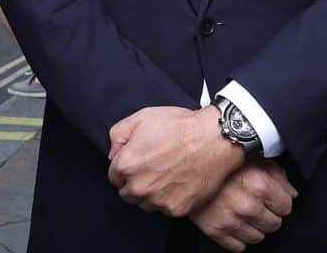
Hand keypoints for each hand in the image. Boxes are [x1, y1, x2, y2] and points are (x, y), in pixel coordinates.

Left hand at [107, 106, 240, 216]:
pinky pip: (165, 208)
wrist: (212, 139)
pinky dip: (168, 198)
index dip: (125, 165)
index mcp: (127, 165)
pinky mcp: (177, 209)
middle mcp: (140, 188)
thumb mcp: (141, 117)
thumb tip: (114, 153)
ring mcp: (158, 201)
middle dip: (135, 181)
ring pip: (145, 203)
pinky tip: (177, 180)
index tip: (138, 159)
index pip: (114, 176)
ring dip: (150, 192)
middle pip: (127, 193)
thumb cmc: (178, 126)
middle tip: (151, 166)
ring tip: (165, 173)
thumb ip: (118, 135)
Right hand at [189, 158, 296, 251]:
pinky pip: (238, 247)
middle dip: (268, 214)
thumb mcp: (254, 156)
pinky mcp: (216, 231)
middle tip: (256, 202)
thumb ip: (277, 174)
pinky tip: (233, 220)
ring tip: (243, 210)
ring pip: (258, 237)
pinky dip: (238, 236)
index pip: (286, 207)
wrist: (187, 160)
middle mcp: (247, 204)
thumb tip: (291, 194)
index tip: (271, 196)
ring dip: (254, 226)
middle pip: (274, 224)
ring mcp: (231, 220)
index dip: (279, 200)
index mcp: (259, 184)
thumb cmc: (223, 156)